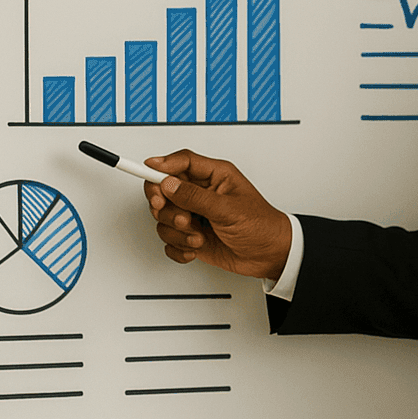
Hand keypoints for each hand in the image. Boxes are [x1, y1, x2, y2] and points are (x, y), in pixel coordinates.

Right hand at [143, 148, 292, 279]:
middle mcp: (201, 193)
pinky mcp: (191, 235)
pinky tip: (196, 248)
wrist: (270, 256)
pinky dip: (179, 248)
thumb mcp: (227, 209)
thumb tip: (168, 184)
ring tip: (198, 237)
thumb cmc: (261, 226)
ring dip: (178, 231)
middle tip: (182, 218)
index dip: (162, 165)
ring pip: (164, 217)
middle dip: (167, 207)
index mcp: (215, 176)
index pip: (181, 162)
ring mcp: (195, 214)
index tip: (147, 170)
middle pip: (164, 189)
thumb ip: (195, 197)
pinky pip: (169, 240)